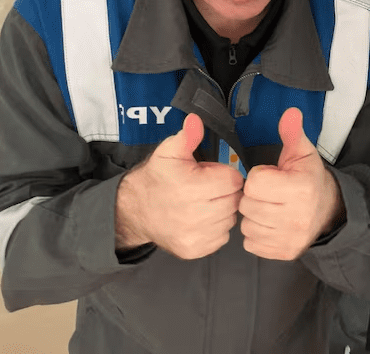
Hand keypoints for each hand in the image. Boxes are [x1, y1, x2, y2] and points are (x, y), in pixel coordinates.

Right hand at [115, 113, 243, 258]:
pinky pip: (221, 237)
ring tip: (204, 202)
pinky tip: (201, 218)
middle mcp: (193, 215)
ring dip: (222, 210)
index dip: (225, 174)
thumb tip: (195, 120)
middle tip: (209, 188)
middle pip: (234, 200)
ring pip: (230, 220)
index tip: (211, 174)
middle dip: (225, 192)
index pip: (233, 180)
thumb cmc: (156, 178)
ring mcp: (194, 236)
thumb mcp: (168, 151)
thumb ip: (187, 136)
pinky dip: (216, 228)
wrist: (135, 209)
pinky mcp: (194, 250)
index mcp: (190, 187)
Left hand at [239, 107, 343, 259]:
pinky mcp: (283, 253)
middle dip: (253, 197)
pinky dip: (255, 233)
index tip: (271, 176)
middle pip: (247, 205)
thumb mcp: (302, 152)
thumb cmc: (309, 178)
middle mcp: (296, 217)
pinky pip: (250, 243)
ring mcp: (290, 238)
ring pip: (247, 225)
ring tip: (269, 207)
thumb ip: (292, 132)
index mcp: (300, 189)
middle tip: (269, 193)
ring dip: (253, 215)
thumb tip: (290, 112)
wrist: (328, 210)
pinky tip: (269, 223)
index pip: (254, 183)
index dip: (259, 176)